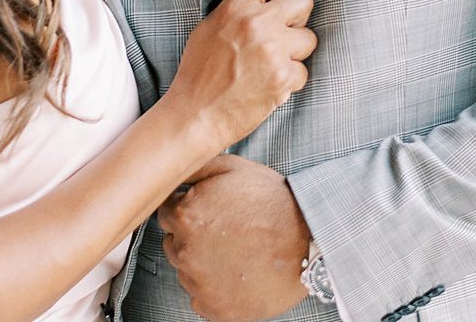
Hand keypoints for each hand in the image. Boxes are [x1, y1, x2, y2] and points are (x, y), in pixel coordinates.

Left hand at [157, 154, 310, 321]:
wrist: (309, 238)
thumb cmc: (273, 201)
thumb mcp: (231, 168)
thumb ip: (193, 169)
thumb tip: (173, 170)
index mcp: (185, 216)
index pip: (166, 214)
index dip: (187, 210)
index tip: (208, 213)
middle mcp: (186, 252)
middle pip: (174, 244)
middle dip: (193, 237)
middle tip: (225, 231)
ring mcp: (200, 284)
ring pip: (187, 272)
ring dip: (203, 263)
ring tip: (236, 252)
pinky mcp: (216, 309)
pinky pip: (201, 299)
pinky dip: (214, 289)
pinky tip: (237, 273)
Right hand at [166, 0, 316, 148]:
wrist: (196, 115)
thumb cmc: (198, 73)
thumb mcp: (208, 28)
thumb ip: (235, 7)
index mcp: (236, 7)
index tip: (276, 0)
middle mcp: (257, 23)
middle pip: (303, 0)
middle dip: (297, 17)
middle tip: (281, 34)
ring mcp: (272, 49)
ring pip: (309, 38)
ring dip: (295, 52)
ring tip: (273, 63)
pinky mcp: (283, 77)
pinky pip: (303, 71)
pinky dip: (289, 81)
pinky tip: (270, 86)